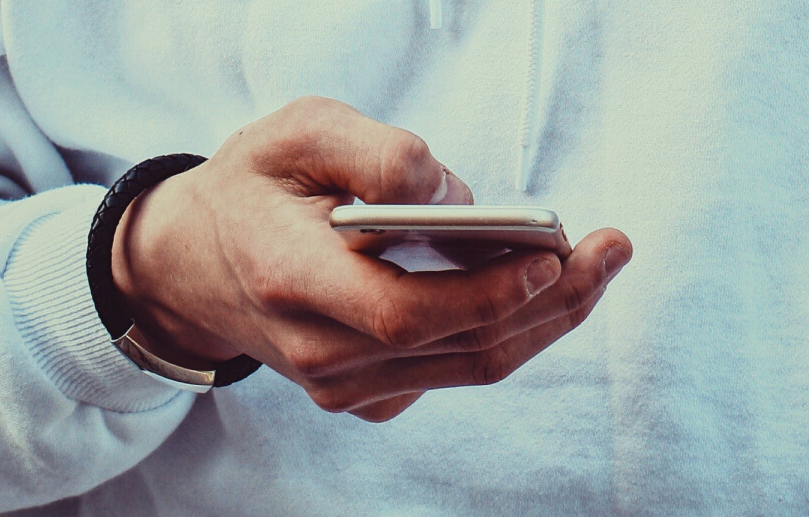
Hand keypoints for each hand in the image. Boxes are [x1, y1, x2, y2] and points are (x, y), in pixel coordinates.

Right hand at [111, 96, 631, 421]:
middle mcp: (317, 350)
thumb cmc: (252, 189)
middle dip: (550, 302)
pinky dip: (503, 330)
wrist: (196, 262)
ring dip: (543, 319)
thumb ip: (375, 153)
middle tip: (612, 250)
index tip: (553, 256)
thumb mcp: (295, 133)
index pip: (404, 311)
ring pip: (468, 364)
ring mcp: (341, 384)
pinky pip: (452, 369)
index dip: (486, 292)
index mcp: (290, 279)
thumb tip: (455, 198)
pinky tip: (533, 289)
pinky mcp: (363, 394)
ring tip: (596, 264)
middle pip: (458, 344)